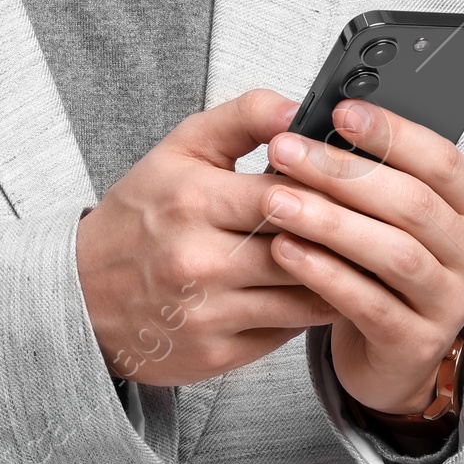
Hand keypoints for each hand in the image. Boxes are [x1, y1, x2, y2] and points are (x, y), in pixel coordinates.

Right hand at [75, 90, 340, 386]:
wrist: (83, 296)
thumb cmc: (139, 216)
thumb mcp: (180, 149)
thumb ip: (245, 118)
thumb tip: (301, 110)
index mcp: (190, 200)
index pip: (285, 192)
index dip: (330, 187)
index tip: (359, 180)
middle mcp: (197, 259)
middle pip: (302, 245)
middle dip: (345, 233)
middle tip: (380, 222)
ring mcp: (208, 312)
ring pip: (305, 294)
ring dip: (341, 276)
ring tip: (364, 255)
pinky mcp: (217, 352)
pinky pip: (289, 331)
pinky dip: (313, 308)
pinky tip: (325, 288)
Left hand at [263, 97, 463, 415]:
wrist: (388, 350)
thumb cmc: (379, 262)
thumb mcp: (386, 212)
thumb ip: (369, 170)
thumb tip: (316, 124)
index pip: (443, 160)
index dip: (393, 132)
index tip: (340, 111)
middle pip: (413, 204)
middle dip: (344, 172)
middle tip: (285, 151)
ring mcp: (451, 303)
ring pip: (393, 253)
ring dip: (329, 222)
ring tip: (274, 201)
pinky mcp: (416, 343)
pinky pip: (369, 303)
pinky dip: (323, 273)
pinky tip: (283, 249)